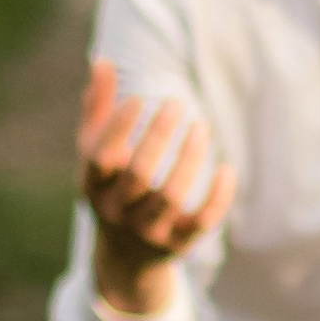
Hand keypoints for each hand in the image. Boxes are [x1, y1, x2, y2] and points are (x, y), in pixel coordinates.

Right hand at [79, 58, 235, 314]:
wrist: (126, 258)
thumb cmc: (112, 188)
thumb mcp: (95, 154)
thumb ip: (98, 109)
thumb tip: (102, 62)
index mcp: (93, 186)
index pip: (100, 158)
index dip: (117, 128)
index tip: (140, 98)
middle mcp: (117, 212)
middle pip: (138, 174)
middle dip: (157, 137)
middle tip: (177, 102)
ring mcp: (148, 230)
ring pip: (171, 196)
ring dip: (189, 159)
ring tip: (202, 126)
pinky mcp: (179, 244)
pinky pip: (202, 221)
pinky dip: (218, 196)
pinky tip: (227, 168)